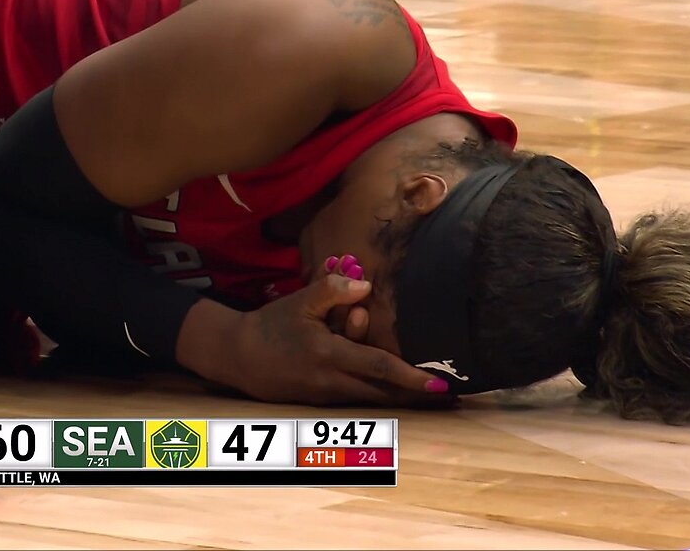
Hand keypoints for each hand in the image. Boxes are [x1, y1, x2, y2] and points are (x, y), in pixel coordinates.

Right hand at [229, 274, 451, 406]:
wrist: (238, 356)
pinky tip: (400, 395)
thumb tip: (366, 285)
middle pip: (385, 395)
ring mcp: (326, 398)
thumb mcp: (299, 301)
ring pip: (374, 402)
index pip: (379, 368)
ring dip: (403, 400)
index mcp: (328, 355)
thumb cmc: (271, 325)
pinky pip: (358, 401)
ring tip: (433, 398)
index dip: (411, 378)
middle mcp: (331, 383)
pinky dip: (381, 398)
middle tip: (451, 397)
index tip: (440, 384)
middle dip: (418, 398)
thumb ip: (332, 290)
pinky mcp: (321, 404)